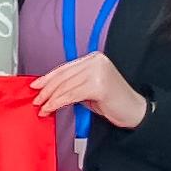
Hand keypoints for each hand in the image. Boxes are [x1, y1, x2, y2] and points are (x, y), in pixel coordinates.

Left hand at [34, 52, 150, 128]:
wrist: (134, 111)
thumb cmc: (112, 100)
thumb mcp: (88, 87)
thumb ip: (72, 83)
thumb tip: (47, 88)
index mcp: (93, 58)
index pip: (64, 68)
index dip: (47, 78)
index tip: (35, 85)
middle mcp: (96, 62)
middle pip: (63, 77)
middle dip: (46, 90)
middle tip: (37, 100)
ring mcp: (98, 72)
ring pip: (65, 87)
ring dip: (50, 99)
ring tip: (43, 108)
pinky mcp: (98, 86)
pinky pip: (71, 95)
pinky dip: (57, 103)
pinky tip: (50, 109)